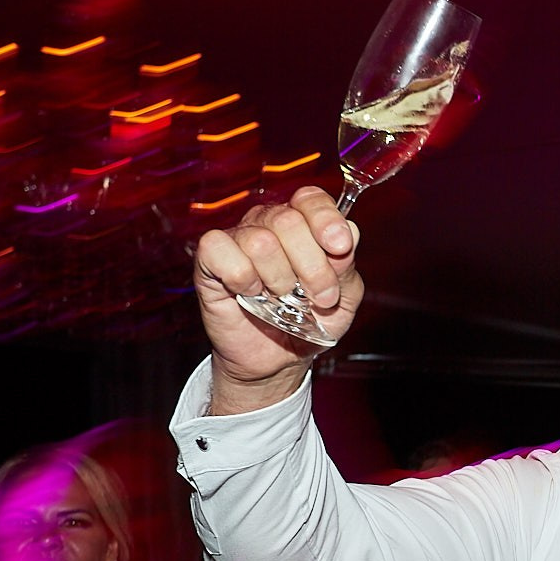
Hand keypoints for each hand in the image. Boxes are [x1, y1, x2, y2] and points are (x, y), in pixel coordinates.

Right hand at [193, 186, 363, 412]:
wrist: (279, 360)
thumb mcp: (343, 300)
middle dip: (312, 267)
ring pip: (260, 241)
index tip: (339, 247)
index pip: (310, 199)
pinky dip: (242, 278)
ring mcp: (238, 240)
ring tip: (282, 300)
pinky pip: (221, 251)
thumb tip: (350, 234)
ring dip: (279, 279)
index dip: (326, 219)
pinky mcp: (209, 260)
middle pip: (288, 222)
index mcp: (303, 225)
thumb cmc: (309, 323)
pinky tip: (250, 293)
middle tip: (319, 298)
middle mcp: (269, 225)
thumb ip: (347, 267)